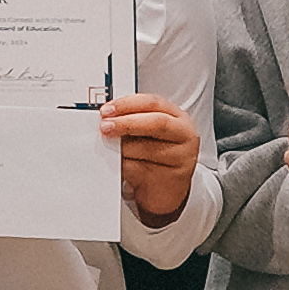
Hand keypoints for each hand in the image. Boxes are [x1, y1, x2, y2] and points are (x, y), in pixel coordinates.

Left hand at [104, 91, 201, 223]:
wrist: (164, 186)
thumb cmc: (153, 154)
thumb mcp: (146, 132)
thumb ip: (131, 120)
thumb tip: (106, 118)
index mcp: (176, 116)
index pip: (153, 103)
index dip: (127, 104)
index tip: (107, 110)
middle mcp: (183, 133)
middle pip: (157, 123)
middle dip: (126, 123)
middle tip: (105, 127)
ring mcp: (182, 155)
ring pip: (148, 148)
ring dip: (123, 148)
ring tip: (110, 149)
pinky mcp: (174, 176)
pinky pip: (143, 169)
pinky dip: (126, 166)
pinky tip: (120, 164)